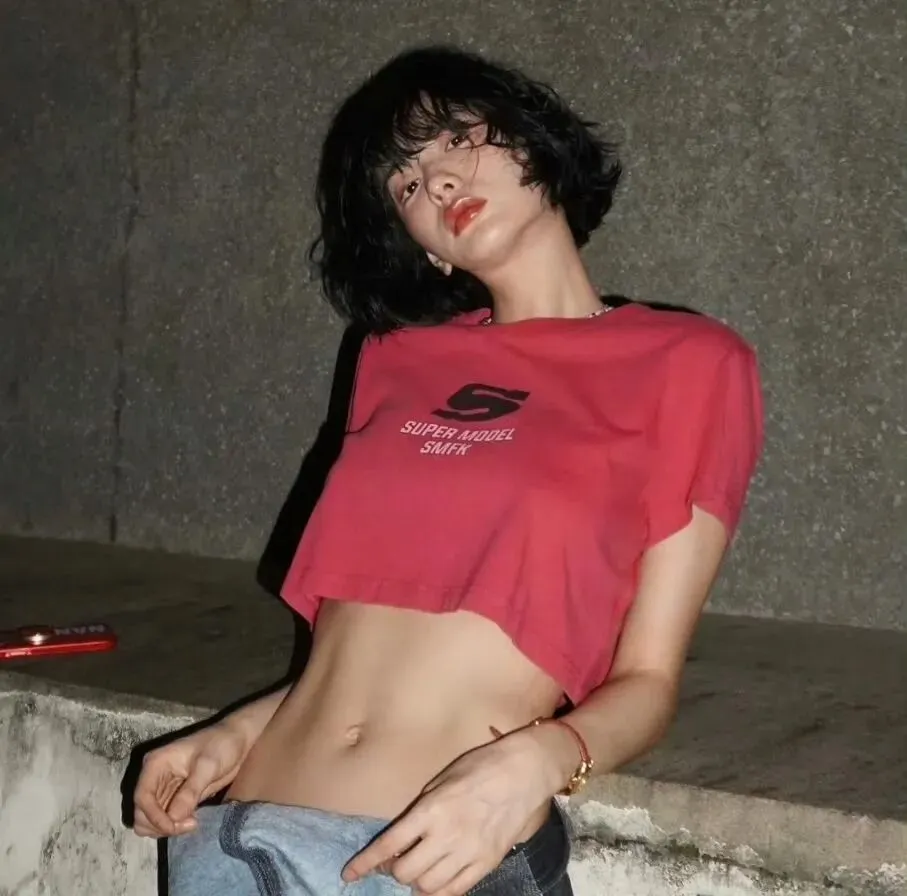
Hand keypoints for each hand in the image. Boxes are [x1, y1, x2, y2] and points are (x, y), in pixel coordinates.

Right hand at [132, 720, 247, 837]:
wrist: (237, 740)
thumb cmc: (222, 745)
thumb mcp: (208, 766)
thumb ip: (190, 792)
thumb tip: (173, 818)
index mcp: (155, 764)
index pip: (143, 797)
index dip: (154, 817)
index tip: (173, 827)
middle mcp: (154, 778)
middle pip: (142, 813)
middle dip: (160, 825)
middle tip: (188, 825)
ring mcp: (163, 789)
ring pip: (149, 820)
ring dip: (165, 828)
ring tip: (191, 823)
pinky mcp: (174, 798)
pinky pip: (164, 819)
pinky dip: (173, 826)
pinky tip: (192, 821)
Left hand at [342, 726, 568, 895]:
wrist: (524, 772)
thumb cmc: (481, 766)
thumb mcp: (443, 777)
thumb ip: (422, 807)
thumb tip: (404, 832)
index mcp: (432, 810)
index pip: (389, 845)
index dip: (366, 863)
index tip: (349, 873)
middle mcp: (446, 836)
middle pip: (406, 872)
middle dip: (393, 869)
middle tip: (396, 860)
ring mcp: (468, 853)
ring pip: (428, 887)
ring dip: (416, 881)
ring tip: (418, 868)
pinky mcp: (487, 863)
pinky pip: (455, 891)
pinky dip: (439, 891)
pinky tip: (437, 881)